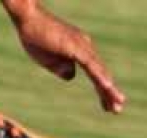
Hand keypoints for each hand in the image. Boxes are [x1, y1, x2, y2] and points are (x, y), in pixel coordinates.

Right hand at [4, 2, 125, 112]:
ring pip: (99, 70)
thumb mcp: (49, 60)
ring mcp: (82, 45)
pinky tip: (107, 86)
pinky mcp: (75, 46)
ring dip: (108, 88)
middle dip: (109, 92)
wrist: (28, 19)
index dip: (101, 89)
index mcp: (80, 50)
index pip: (95, 72)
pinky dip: (99, 75)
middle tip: (118, 109)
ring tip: (117, 104)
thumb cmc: (35, 37)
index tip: (108, 105)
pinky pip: (90, 64)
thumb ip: (61, 68)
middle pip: (101, 72)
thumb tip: (71, 76)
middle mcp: (85, 46)